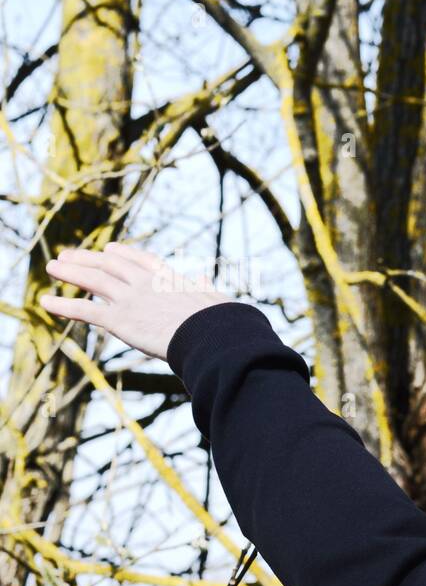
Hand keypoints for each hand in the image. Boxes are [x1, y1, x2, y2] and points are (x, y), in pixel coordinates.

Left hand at [42, 243, 229, 358]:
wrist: (211, 335)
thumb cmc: (220, 321)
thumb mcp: (215, 299)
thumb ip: (204, 288)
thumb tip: (203, 279)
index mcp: (168, 277)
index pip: (140, 259)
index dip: (121, 254)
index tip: (109, 250)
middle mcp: (145, 283)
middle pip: (110, 264)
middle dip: (88, 258)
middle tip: (69, 256)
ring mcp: (130, 299)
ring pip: (93, 280)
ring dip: (70, 272)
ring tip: (52, 268)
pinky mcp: (120, 320)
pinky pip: (85, 310)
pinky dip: (63, 306)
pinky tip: (45, 303)